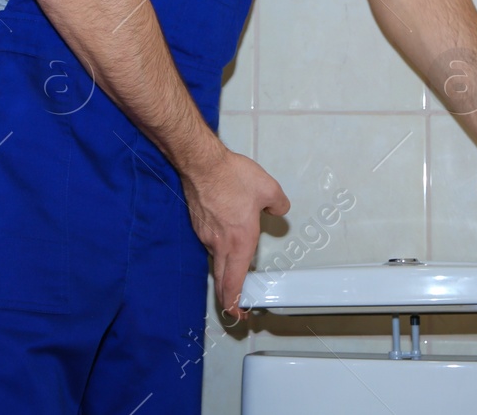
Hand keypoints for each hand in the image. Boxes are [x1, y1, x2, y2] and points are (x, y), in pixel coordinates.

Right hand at [180, 148, 290, 320]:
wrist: (201, 163)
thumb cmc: (231, 176)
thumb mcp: (268, 188)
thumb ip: (278, 204)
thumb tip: (279, 210)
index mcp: (239, 242)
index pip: (234, 283)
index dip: (235, 304)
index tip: (239, 314)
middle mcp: (220, 244)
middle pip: (221, 280)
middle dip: (228, 298)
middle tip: (235, 307)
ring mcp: (205, 235)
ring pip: (215, 260)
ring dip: (224, 270)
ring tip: (233, 271)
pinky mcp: (197, 224)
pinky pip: (208, 243)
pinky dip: (217, 249)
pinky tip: (224, 236)